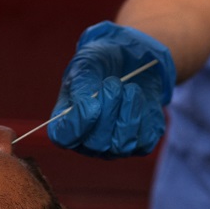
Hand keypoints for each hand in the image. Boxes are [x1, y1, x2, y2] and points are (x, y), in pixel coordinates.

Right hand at [49, 21, 175, 157]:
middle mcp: (88, 142)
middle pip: (96, 144)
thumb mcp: (85, 66)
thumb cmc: (99, 65)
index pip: (64, 138)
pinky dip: (144, 115)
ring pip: (122, 145)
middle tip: (113, 83)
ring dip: (128, 112)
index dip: (78, 124)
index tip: (92, 104)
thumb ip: (81, 87)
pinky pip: (145, 140)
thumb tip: (86, 107)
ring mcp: (114, 147)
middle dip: (108, 112)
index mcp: (65, 124)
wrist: (130, 61)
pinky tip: (138, 98)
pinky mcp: (140, 144)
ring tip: (129, 88)